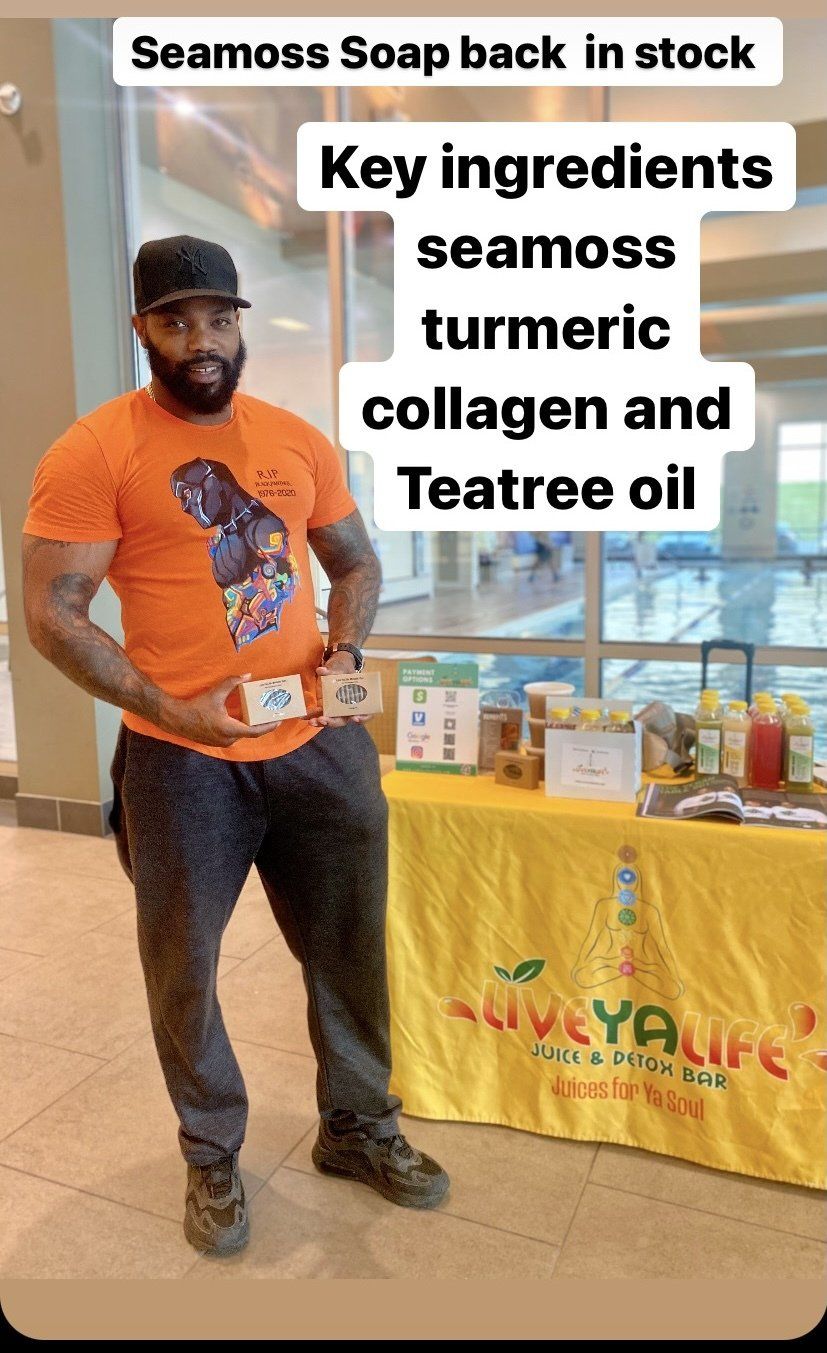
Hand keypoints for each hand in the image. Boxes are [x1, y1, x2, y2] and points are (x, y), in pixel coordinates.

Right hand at [159, 673, 281, 747]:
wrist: (176, 719)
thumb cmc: (196, 707)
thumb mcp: (216, 693)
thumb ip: (232, 683)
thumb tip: (247, 675)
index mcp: (230, 729)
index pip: (255, 731)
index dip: (268, 726)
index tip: (279, 720)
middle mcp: (228, 739)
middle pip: (249, 733)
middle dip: (260, 724)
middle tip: (268, 714)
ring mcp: (221, 743)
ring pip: (240, 734)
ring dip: (248, 726)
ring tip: (257, 714)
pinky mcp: (215, 742)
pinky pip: (232, 735)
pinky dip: (239, 728)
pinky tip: (241, 718)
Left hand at [305, 650, 374, 727]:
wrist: (335, 667)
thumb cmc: (343, 668)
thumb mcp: (340, 667)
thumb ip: (332, 669)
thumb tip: (321, 670)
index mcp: (357, 699)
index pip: (364, 713)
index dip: (362, 718)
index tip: (355, 718)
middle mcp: (346, 707)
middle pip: (343, 720)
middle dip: (333, 722)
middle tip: (324, 719)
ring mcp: (334, 709)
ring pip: (330, 720)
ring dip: (321, 722)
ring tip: (312, 721)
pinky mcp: (324, 707)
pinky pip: (318, 714)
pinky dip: (311, 716)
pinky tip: (303, 716)